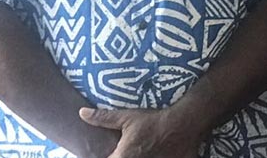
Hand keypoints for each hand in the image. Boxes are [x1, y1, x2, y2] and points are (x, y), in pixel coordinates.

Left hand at [79, 107, 203, 157]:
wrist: (184, 123)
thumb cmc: (154, 120)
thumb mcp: (128, 117)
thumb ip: (103, 118)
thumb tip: (82, 113)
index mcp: (122, 157)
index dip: (109, 156)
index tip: (113, 152)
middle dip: (123, 156)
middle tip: (132, 149)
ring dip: (139, 157)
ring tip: (143, 151)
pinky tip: (154, 154)